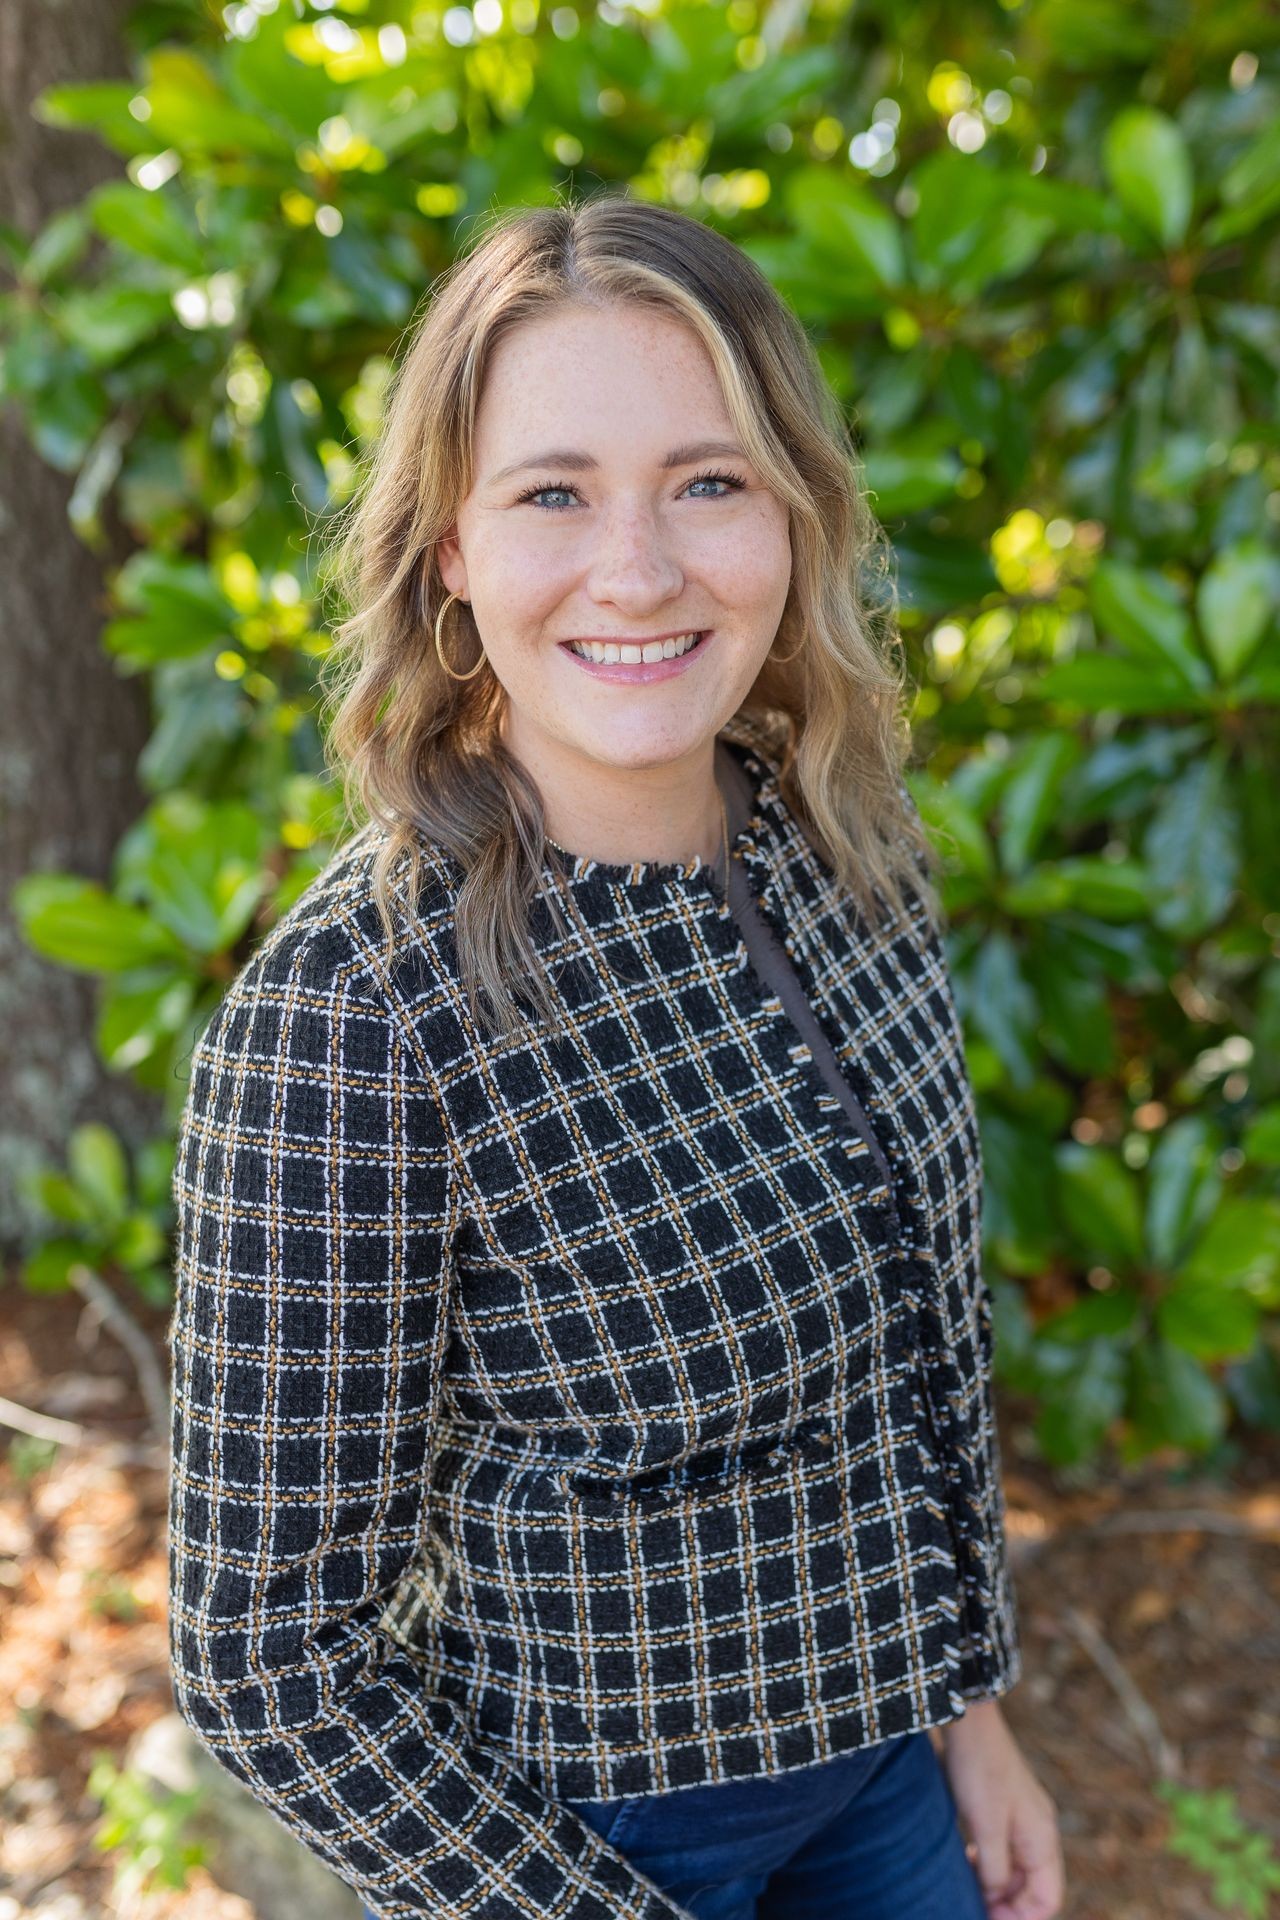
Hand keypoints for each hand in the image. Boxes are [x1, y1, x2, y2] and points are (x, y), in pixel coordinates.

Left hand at [938, 1700, 1064, 1919]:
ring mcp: (1022, 1819)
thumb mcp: (986, 1826)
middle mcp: (1039, 1831)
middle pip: (1032, 1888)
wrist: (968, 1719)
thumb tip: (995, 1899)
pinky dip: (988, 1865)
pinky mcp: (1002, 1810)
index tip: (989, 1919)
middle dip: (1008, 1905)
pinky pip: (1003, 1852)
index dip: (1022, 1918)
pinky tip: (967, 1862)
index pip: (1047, 1899)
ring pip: (1016, 1871)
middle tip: (974, 1909)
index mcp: (1043, 1838)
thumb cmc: (978, 1769)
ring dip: (997, 1887)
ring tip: (968, 1890)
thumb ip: (995, 1869)